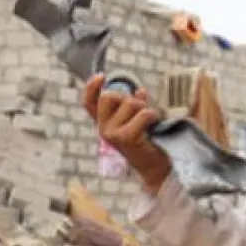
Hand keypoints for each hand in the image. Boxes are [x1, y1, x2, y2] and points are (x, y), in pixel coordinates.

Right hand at [81, 75, 171, 193]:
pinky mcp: (124, 138)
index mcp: (104, 124)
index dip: (91, 88)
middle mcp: (103, 129)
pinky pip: (142, 113)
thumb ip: (135, 106)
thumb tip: (140, 91)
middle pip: (109, 96)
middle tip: (140, 111)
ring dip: (144, 108)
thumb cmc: (149, 144)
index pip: (88, 103)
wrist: (157, 169)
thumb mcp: (138, 121)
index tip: (101, 76)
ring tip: (149, 122)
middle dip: (128, 98)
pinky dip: (152, 115)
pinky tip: (154, 125)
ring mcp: (111, 134)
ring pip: (129, 103)